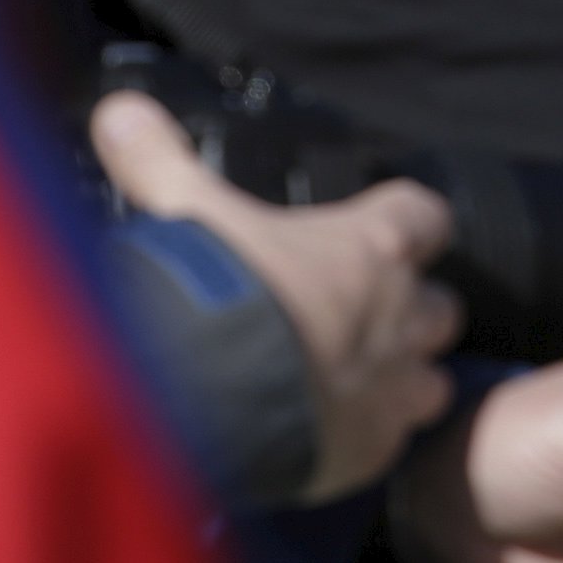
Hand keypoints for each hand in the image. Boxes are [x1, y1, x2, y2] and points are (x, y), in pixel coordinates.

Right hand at [90, 91, 462, 500]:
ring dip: (401, 377)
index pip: (426, 215)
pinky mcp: (374, 449)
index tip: (389, 229)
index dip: (408, 221)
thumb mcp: (187, 210)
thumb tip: (121, 113)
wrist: (208, 396)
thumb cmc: (215, 290)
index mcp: (372, 245)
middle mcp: (399, 313)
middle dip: (409, 309)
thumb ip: (159, 160)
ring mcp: (393, 385)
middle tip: (358, 314)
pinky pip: (393, 441)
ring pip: (432, 380)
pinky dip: (368, 436)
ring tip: (351, 380)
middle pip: (440, 306)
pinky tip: (328, 434)